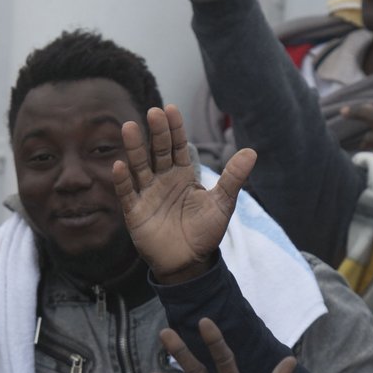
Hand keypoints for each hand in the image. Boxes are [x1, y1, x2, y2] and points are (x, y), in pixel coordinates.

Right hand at [106, 105, 256, 282]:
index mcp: (182, 174)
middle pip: (158, 152)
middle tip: (153, 113)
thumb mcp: (222, 203)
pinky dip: (123, 181)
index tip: (170, 109)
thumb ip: (233, 178)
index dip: (174, 129)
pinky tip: (120, 165)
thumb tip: (251, 151)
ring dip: (135, 148)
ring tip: (130, 127)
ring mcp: (147, 194)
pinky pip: (127, 194)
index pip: (178, 146)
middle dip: (156, 133)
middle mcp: (162, 180)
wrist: (189, 263)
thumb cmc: (205, 232)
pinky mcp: (135, 213)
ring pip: (140, 167)